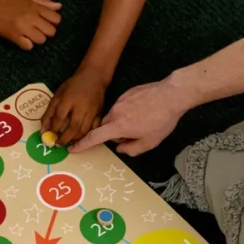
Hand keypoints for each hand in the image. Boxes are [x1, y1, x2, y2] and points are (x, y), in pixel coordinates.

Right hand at [0, 0, 60, 50]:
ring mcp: (22, 28)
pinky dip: (27, 45)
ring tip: (29, 34)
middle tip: (37, 28)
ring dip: (37, 39)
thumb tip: (59, 6)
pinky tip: (22, 39)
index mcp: (34, 7)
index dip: (53, 21)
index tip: (46, 21)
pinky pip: (29, 46)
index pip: (56, 18)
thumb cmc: (5, 1)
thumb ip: (42, 2)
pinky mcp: (14, 37)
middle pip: (51, 31)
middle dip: (46, 31)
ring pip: (41, 40)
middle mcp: (30, 17)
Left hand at [41, 69, 108, 146]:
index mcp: (69, 99)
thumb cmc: (73, 86)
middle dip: (65, 138)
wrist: (94, 78)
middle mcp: (82, 106)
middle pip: (73, 126)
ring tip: (68, 144)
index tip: (50, 135)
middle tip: (58, 144)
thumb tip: (43, 131)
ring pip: (84, 130)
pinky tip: (80, 140)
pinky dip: (87, 136)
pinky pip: (94, 129)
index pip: (60, 116)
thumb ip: (49, 113)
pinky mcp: (100, 114)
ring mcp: (93, 111)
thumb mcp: (58, 95)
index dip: (54, 128)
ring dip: (75, 139)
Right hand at [69, 79, 187, 154]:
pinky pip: (121, 106)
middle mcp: (115, 112)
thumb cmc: (162, 120)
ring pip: (113, 116)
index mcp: (118, 126)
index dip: (82, 144)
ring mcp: (120, 101)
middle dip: (113, 133)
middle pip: (104, 126)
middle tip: (132, 135)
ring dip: (121, 122)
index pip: (95, 137)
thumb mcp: (150, 142)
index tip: (72, 148)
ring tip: (142, 121)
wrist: (171, 95)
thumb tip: (120, 148)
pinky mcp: (126, 93)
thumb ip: (132, 149)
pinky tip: (144, 111)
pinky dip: (128, 112)